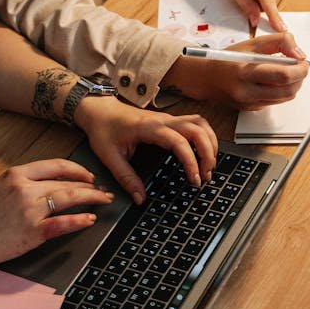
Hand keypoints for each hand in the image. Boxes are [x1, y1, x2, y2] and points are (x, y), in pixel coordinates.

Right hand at [0, 159, 112, 270]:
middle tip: (103, 190)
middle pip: (66, 182)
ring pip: (69, 198)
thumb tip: (49, 181)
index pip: (56, 166)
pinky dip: (79, 220)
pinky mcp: (32, 232)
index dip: (77, 170)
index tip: (88, 176)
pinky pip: (62, 224)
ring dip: (91, 198)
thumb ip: (23, 181)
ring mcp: (30, 210)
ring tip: (103, 200)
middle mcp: (25, 189)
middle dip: (90, 186)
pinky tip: (90, 218)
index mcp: (16, 174)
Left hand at [74, 96, 218, 195]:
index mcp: (150, 128)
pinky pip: (196, 123)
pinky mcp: (170, 120)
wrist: (100, 110)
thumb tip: (140, 198)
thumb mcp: (109, 156)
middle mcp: (163, 120)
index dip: (191, 162)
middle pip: (198, 130)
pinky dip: (205, 137)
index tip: (194, 179)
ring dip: (210, 143)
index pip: (180, 142)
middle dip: (208, 153)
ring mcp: (168, 118)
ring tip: (209, 165)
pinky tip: (203, 151)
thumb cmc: (103, 129)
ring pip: (201, 124)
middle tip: (205, 176)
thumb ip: (126, 178)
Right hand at [167, 33, 308, 110]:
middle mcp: (246, 92)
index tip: (303, 61)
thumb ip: (279, 42)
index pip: (283, 75)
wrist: (206, 78)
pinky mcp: (252, 109)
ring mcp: (249, 103)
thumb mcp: (252, 43)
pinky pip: (276, 102)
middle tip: (300, 66)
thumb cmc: (227, 59)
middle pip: (288, 91)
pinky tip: (274, 80)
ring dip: (293, 85)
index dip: (300, 68)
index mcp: (245, 72)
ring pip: (285, 98)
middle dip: (300, 78)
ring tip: (288, 71)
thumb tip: (299, 53)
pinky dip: (281, 91)